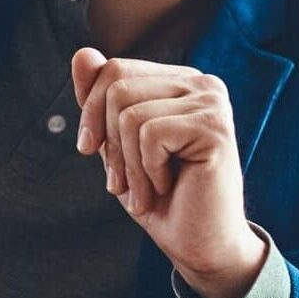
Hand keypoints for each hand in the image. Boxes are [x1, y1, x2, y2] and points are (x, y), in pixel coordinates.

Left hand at [70, 48, 266, 297]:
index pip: (114, 69)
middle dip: (109, 142)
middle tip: (120, 182)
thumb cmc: (159, 197)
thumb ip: (101, 99)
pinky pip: (150, 135)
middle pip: (118, 87)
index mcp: (179, 81)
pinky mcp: (216, 128)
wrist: (198, 244)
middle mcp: (201, 83)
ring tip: (145, 191)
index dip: (90, 111)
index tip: (89, 150)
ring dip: (128, 165)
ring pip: (130, 114)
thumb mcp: (116, 144)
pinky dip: (147, 170)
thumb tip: (82, 53)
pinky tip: (167, 186)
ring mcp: (212, 103)